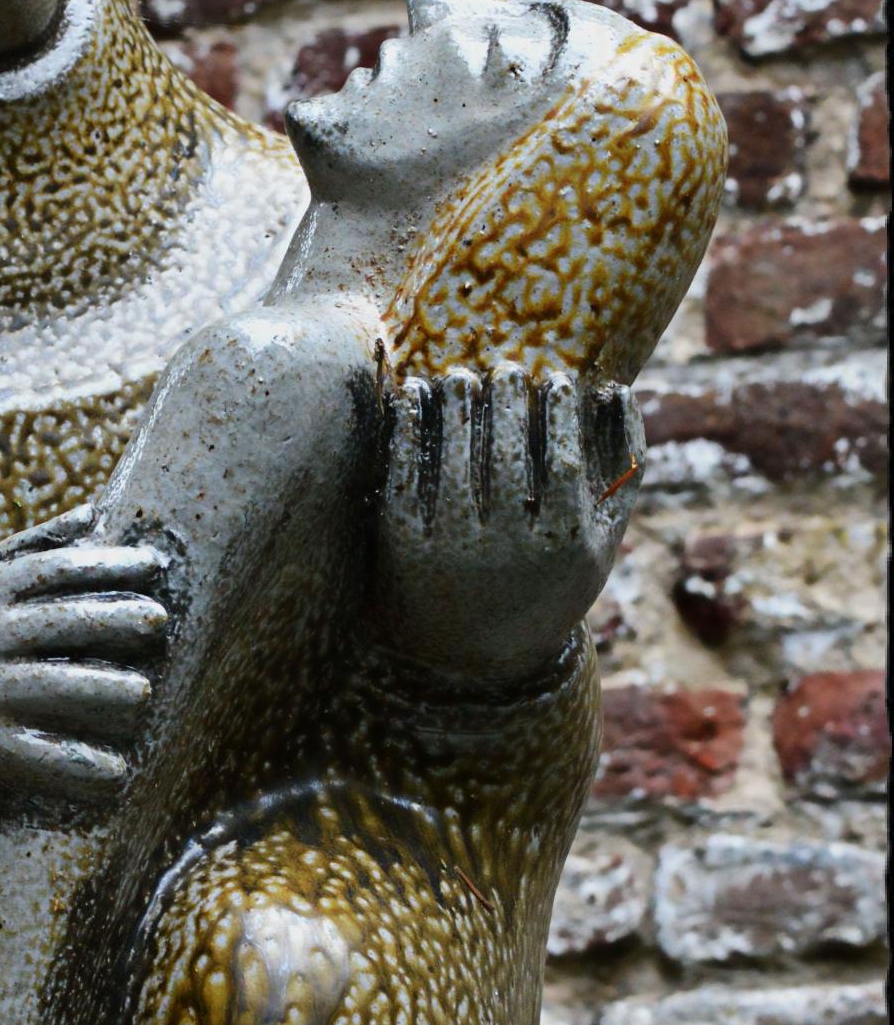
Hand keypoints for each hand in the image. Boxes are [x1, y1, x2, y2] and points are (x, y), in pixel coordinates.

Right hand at [0, 505, 170, 813]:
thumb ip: (35, 548)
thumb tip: (94, 513)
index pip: (54, 570)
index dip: (107, 564)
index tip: (155, 564)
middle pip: (60, 623)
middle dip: (113, 619)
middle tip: (160, 621)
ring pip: (54, 687)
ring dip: (104, 690)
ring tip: (143, 694)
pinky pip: (39, 755)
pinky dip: (80, 765)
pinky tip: (118, 772)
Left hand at [372, 365, 643, 688]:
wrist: (472, 656)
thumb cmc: (548, 582)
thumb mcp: (598, 540)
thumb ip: (621, 469)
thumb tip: (615, 389)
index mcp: (561, 545)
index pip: (561, 459)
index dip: (557, 412)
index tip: (554, 378)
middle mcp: (506, 549)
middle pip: (505, 453)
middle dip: (505, 399)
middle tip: (504, 368)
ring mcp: (450, 547)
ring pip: (454, 456)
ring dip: (455, 403)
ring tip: (459, 377)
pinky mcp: (402, 545)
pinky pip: (403, 472)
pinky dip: (408, 426)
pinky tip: (413, 396)